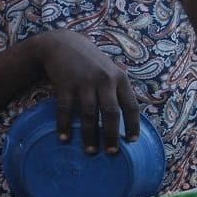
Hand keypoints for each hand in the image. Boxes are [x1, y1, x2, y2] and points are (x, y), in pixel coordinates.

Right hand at [31, 30, 139, 153]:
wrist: (62, 44)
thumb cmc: (90, 63)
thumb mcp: (110, 71)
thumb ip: (118, 90)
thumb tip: (128, 120)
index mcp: (120, 78)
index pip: (131, 106)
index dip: (133, 126)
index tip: (132, 142)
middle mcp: (104, 79)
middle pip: (111, 113)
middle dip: (112, 135)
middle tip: (112, 153)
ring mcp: (84, 81)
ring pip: (89, 114)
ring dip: (89, 135)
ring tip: (90, 151)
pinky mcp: (65, 83)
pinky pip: (65, 109)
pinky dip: (64, 125)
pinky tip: (64, 138)